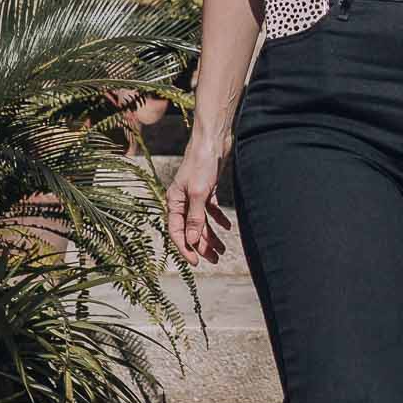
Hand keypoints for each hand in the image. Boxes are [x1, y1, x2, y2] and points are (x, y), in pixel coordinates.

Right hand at [165, 131, 230, 263]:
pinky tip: (228, 227)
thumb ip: (195, 218)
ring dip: (211, 236)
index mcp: (174, 201)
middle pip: (191, 229)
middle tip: (215, 260)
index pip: (176, 231)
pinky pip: (211, 210)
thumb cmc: (201, 163)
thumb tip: (192, 241)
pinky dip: (219, 219)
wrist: (213, 139)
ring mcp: (195, 195)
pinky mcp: (207, 189)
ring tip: (223, 250)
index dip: (185, 248)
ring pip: (202, 222)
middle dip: (202, 246)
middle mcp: (182, 200)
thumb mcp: (199, 193)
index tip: (196, 263)